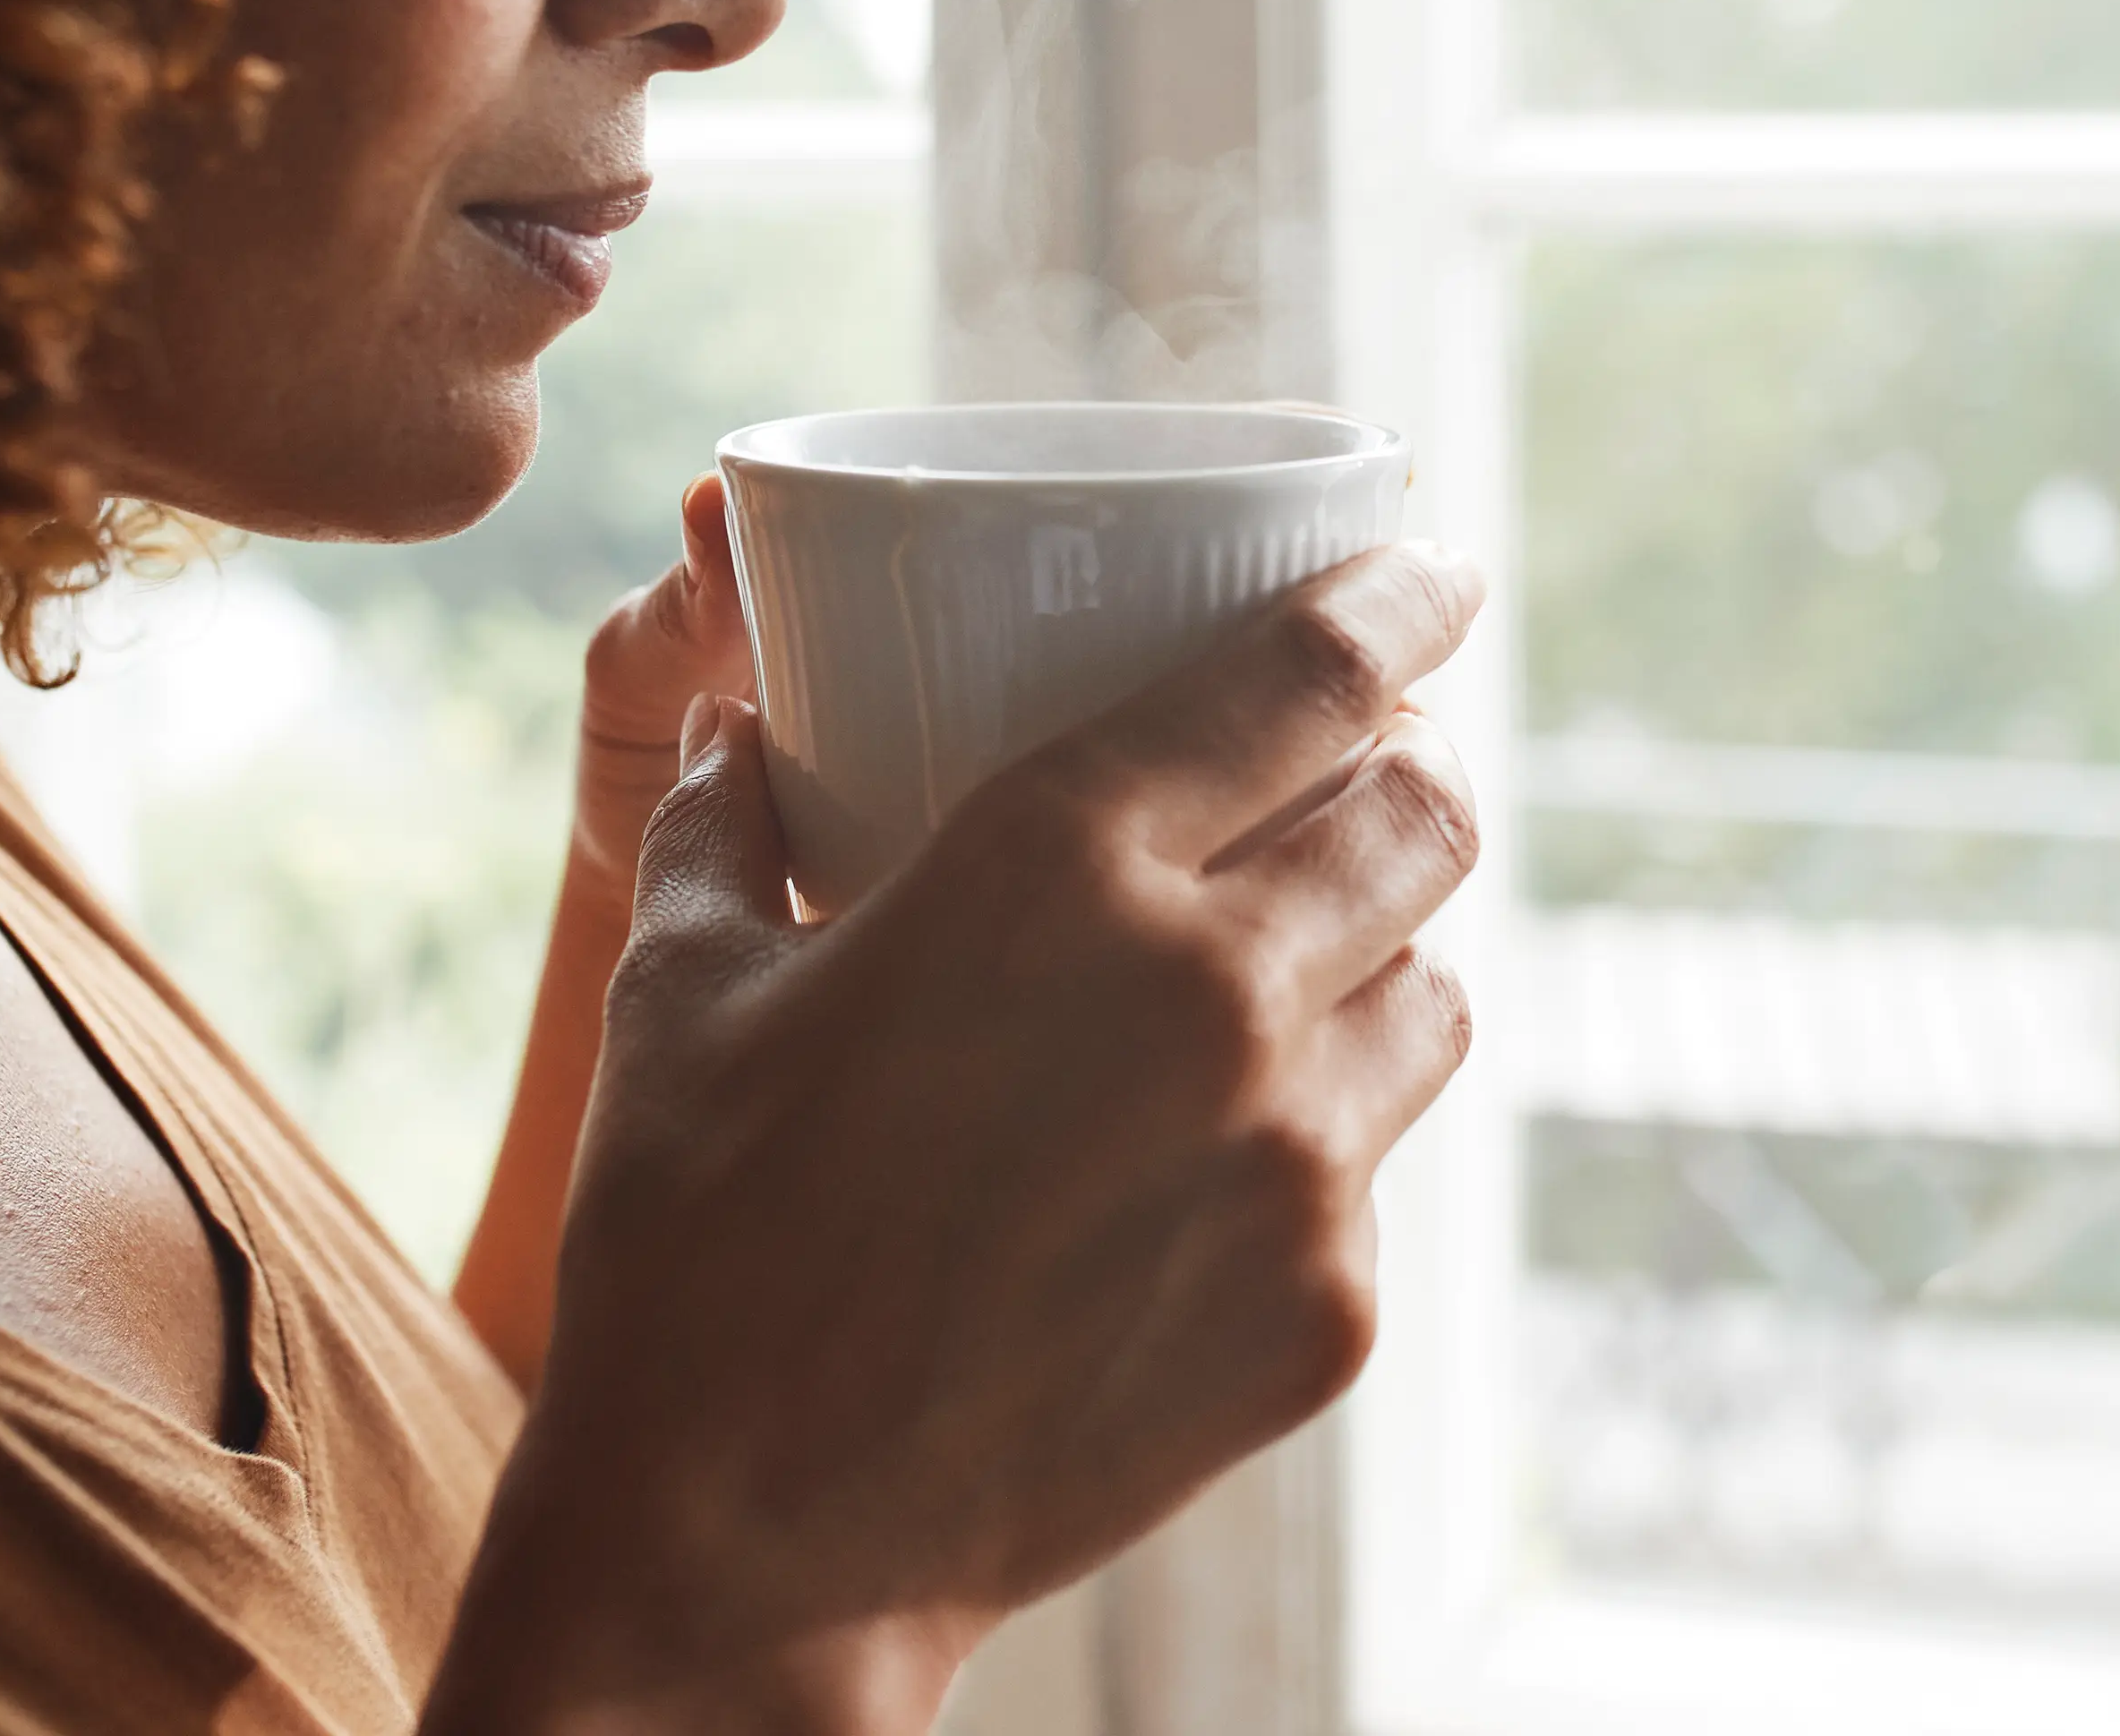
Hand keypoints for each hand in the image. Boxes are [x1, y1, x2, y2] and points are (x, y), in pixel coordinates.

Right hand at [427, 541, 1486, 1733]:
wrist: (742, 1546)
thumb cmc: (692, 1244)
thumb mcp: (679, 989)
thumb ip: (719, 817)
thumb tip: (736, 719)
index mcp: (1060, 866)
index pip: (1318, 671)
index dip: (1404, 599)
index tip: (1437, 573)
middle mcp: (1213, 992)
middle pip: (1427, 813)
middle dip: (1415, 763)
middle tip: (1362, 766)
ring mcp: (1292, 1162)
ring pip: (1440, 990)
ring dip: (1389, 950)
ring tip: (1301, 965)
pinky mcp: (1325, 1309)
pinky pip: (1381, 1167)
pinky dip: (1327, 1133)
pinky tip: (1222, 1160)